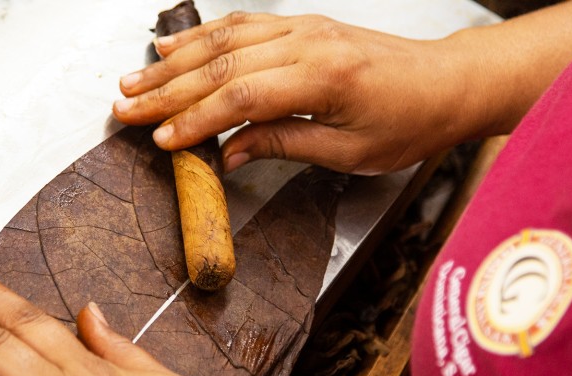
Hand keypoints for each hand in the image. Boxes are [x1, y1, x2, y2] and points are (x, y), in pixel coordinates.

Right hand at [112, 12, 480, 174]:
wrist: (445, 83)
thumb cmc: (409, 120)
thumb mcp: (349, 152)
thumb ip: (283, 145)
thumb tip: (228, 154)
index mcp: (323, 78)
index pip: (241, 98)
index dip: (195, 119)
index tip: (162, 138)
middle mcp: (308, 42)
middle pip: (221, 64)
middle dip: (167, 88)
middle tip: (126, 105)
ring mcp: (302, 28)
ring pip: (223, 39)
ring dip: (174, 60)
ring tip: (135, 77)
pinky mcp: (301, 25)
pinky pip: (242, 24)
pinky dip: (203, 35)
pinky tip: (175, 45)